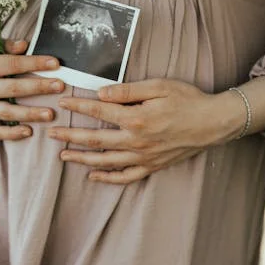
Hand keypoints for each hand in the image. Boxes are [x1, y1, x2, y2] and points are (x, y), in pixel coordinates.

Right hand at [0, 39, 65, 139]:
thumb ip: (2, 45)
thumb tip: (25, 45)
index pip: (12, 64)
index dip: (34, 63)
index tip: (55, 63)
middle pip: (13, 89)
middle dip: (38, 87)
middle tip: (60, 86)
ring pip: (6, 113)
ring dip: (29, 114)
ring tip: (50, 114)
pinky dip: (10, 134)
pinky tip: (28, 132)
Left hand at [47, 79, 245, 183]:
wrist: (214, 123)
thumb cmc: (188, 100)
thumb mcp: (158, 87)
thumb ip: (128, 91)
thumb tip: (101, 93)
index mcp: (136, 119)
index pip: (99, 112)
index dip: (78, 107)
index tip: (62, 102)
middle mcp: (136, 141)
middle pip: (95, 140)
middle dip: (70, 136)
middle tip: (51, 133)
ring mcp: (143, 157)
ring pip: (105, 161)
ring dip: (81, 158)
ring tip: (62, 155)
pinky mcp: (152, 166)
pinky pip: (125, 177)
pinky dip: (107, 177)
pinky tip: (92, 174)